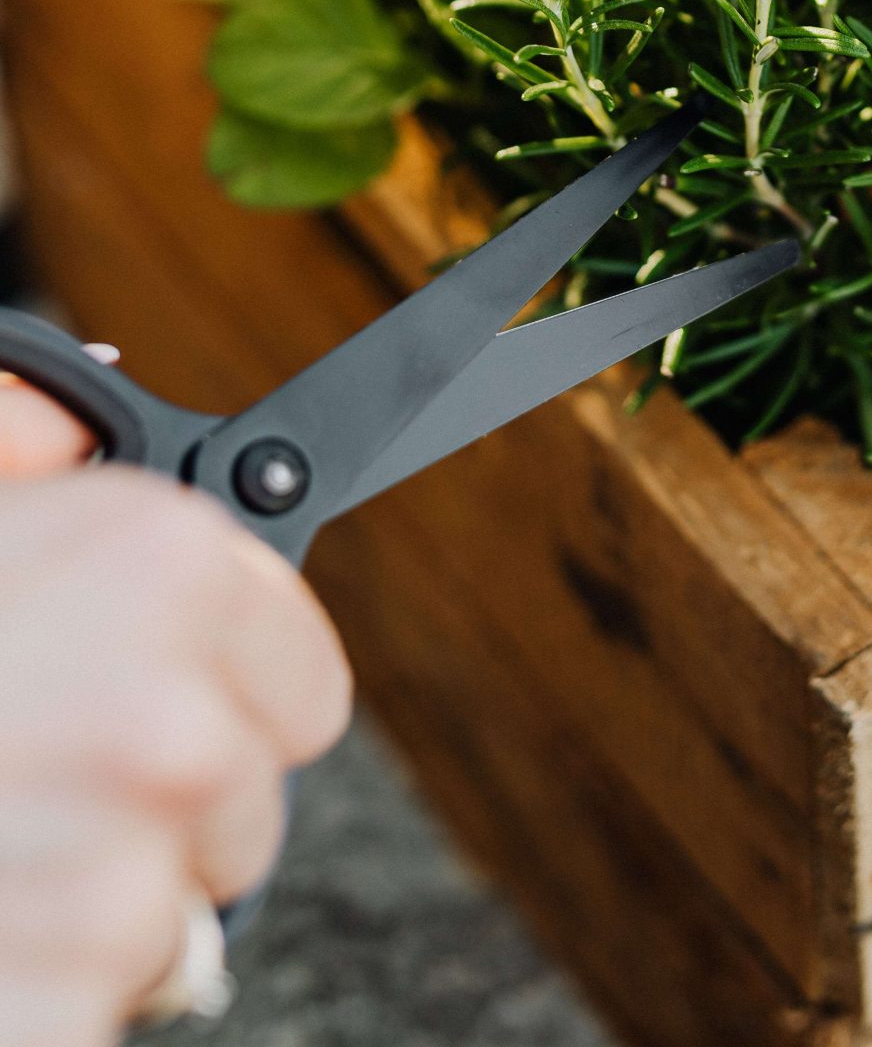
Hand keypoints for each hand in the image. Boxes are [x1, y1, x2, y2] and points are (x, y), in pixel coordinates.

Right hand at [0, 376, 350, 1046]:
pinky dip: (35, 999)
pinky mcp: (60, 1015)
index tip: (139, 702)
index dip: (222, 695)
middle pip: (240, 809)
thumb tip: (81, 423)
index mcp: (162, 571)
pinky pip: (95, 1014)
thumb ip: (14, 434)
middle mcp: (171, 725)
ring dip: (79, 913)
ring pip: (166, 925)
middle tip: (12, 781)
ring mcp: (119, 884)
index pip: (303, 683)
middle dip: (145, 810)